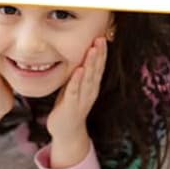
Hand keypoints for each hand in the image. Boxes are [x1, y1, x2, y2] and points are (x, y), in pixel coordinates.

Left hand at [45, 37, 106, 162]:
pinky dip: (77, 81)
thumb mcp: (75, 87)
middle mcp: (90, 91)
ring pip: (88, 79)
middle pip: (96, 70)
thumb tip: (80, 55)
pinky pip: (74, 92)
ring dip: (91, 64)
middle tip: (100, 39)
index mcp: (92, 86)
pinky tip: (79, 70)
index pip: (99, 66)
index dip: (101, 52)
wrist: (66, 131)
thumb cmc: (69, 106)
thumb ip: (79, 74)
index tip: (102, 37)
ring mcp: (82, 99)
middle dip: (99, 54)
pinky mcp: (71, 107)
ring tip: (92, 50)